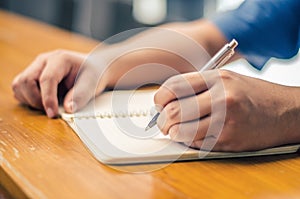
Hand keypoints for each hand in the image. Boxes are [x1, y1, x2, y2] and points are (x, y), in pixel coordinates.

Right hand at [12, 50, 104, 117]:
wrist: (93, 68)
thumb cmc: (93, 74)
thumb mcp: (92, 84)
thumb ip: (80, 96)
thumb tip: (68, 109)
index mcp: (60, 59)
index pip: (47, 79)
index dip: (48, 99)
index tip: (53, 114)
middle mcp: (44, 61)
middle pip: (26, 81)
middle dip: (36, 100)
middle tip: (52, 110)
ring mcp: (36, 67)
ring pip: (19, 85)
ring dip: (30, 100)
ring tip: (48, 105)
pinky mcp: (32, 76)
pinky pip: (20, 89)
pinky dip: (27, 99)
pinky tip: (44, 102)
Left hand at [154, 69, 299, 151]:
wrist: (286, 111)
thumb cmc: (252, 95)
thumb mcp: (225, 79)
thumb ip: (196, 87)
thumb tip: (167, 102)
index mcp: (217, 78)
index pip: (173, 87)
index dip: (159, 98)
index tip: (159, 105)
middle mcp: (221, 97)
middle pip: (173, 111)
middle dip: (163, 121)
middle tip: (165, 123)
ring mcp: (226, 120)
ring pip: (181, 131)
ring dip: (175, 133)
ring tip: (178, 130)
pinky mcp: (229, 140)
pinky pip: (196, 144)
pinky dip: (190, 141)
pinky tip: (197, 135)